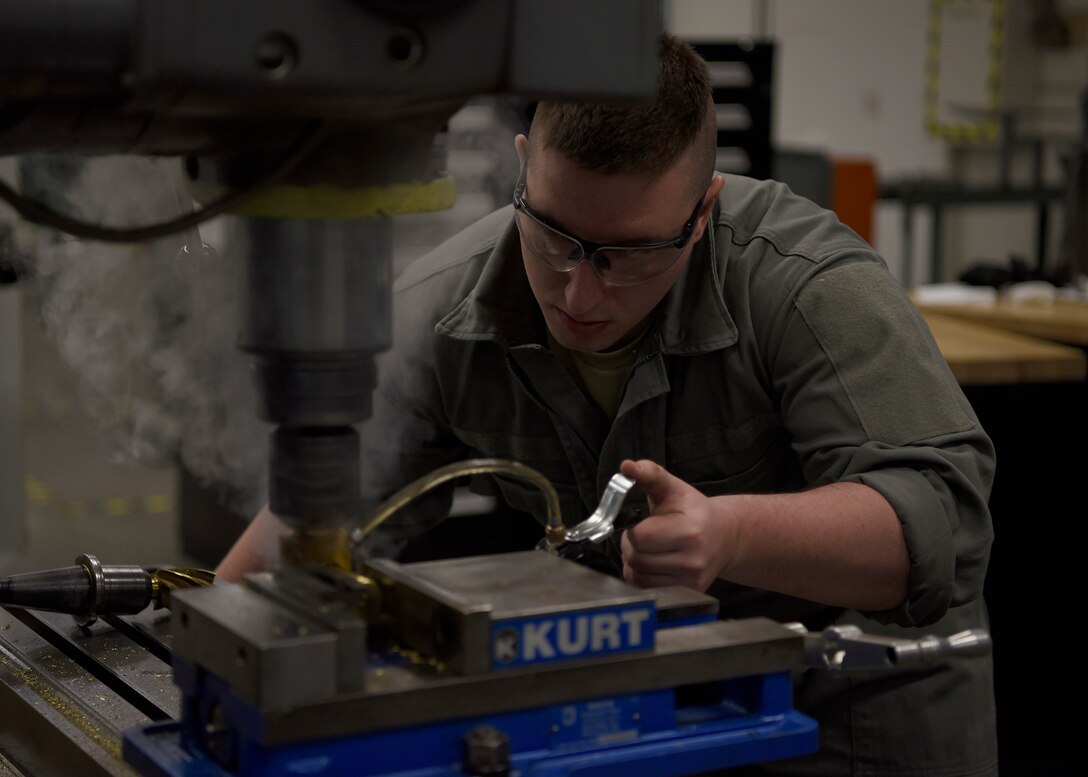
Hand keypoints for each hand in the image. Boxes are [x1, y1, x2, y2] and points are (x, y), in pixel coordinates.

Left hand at [618, 459, 735, 591]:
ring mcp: (691, 578)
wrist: (724, 535)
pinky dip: (639, 574)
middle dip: (630, 544)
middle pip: (637, 558)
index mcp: (690, 530)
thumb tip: (626, 466)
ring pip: (638, 574)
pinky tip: (650, 560)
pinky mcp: (687, 590)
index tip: (640, 521)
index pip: (641, 537)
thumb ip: (649, 473)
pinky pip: (645, 586)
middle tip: (642, 533)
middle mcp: (693, 559)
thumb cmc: (693, 510)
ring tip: (647, 546)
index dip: (633, 528)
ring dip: (633, 560)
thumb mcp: (672, 487)